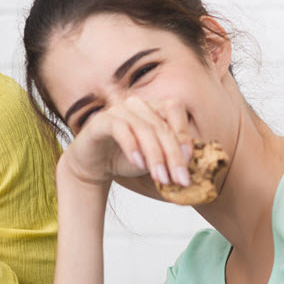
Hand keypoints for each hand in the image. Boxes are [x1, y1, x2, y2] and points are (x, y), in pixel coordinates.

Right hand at [60, 96, 194, 189]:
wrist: (92, 166)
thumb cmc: (126, 159)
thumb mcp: (153, 159)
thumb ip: (170, 157)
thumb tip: (191, 168)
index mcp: (153, 107)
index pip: (175, 109)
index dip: (184, 133)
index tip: (190, 161)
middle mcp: (137, 104)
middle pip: (161, 125)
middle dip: (173, 155)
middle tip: (180, 179)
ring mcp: (118, 109)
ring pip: (144, 128)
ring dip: (155, 156)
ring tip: (161, 178)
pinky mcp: (101, 120)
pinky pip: (120, 129)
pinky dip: (132, 147)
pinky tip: (138, 164)